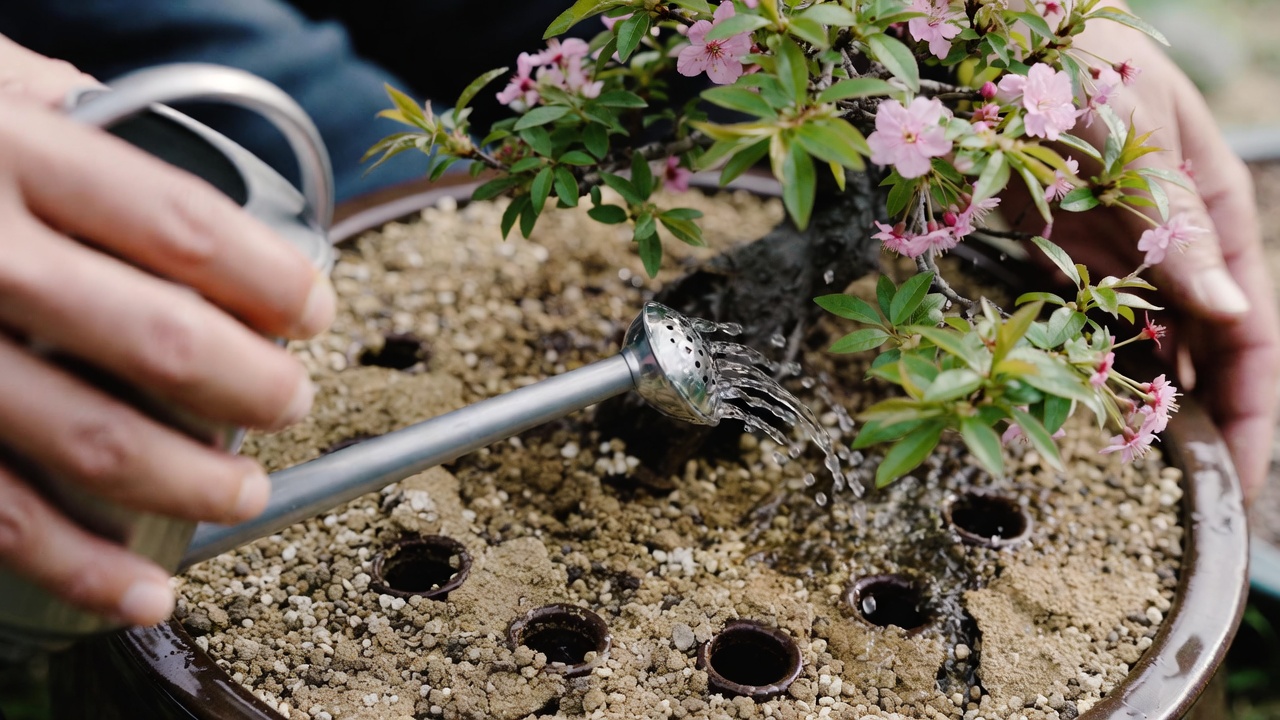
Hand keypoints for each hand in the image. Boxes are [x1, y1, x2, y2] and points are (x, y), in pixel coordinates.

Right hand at [0, 42, 335, 626]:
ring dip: (192, 483)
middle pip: (161, 340)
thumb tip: (183, 157)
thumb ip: (71, 114)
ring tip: (244, 494)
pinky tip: (143, 590)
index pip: (185, 226)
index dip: (272, 280)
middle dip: (254, 386)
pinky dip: (79, 567)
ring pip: (92, 439)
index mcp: (14, 153)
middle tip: (289, 402)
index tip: (311, 310)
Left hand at [1008, 5, 1279, 500]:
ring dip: (1157, 403)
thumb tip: (1229, 309)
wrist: (991, 38)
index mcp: (1213, 204)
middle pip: (1208, 345)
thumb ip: (1173, 225)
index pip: (1250, 321)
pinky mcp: (1064, 251)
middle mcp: (1173, 236)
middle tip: (1200, 493)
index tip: (1243, 471)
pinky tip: (1104, 409)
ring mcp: (1118, 248)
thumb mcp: (1133, 137)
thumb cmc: (1072, 63)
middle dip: (1212, 419)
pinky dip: (1102, 365)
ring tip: (1155, 471)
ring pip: (1154, 343)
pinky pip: (1093, 321)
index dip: (1254, 401)